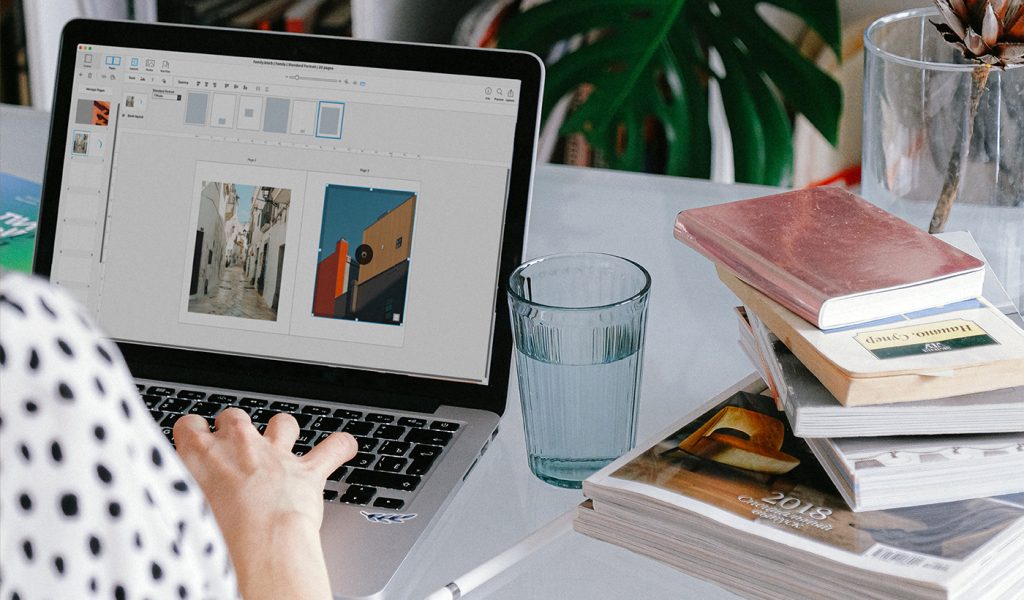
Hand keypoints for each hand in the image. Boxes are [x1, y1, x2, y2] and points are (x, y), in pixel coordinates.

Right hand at [174, 408, 355, 599]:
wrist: (259, 545)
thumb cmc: (215, 538)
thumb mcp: (178, 515)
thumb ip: (178, 497)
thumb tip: (170, 503)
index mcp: (200, 455)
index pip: (190, 425)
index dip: (194, 434)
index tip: (195, 443)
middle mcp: (240, 446)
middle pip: (234, 417)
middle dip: (234, 429)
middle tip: (233, 449)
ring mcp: (276, 455)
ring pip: (282, 423)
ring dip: (282, 431)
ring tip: (281, 441)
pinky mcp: (308, 471)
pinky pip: (333, 448)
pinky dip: (340, 447)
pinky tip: (344, 447)